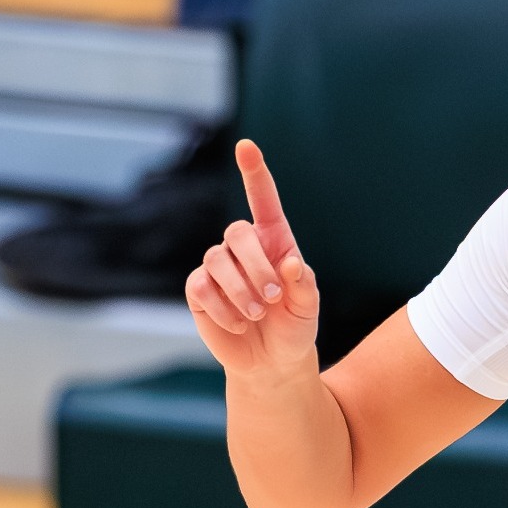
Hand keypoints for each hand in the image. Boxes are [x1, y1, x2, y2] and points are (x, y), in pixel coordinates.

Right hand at [185, 139, 320, 375]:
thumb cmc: (294, 327)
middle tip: (273, 299)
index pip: (262, 200)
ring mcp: (218, 267)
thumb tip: (291, 263)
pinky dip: (223, 308)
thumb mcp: (309, 307)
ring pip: (216, 259)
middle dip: (256, 267)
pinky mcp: (199, 290)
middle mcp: (243, 248)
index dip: (254, 173)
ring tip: (258, 315)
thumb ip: (305, 285)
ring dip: (240, 291)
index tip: (246, 146)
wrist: (271, 361)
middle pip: (236, 233)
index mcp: (275, 241)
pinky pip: (202, 287)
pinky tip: (240, 324)